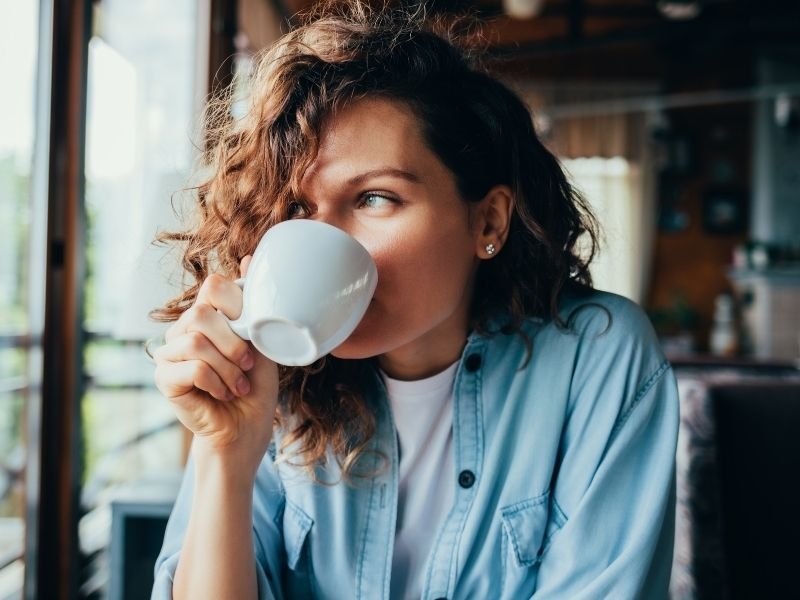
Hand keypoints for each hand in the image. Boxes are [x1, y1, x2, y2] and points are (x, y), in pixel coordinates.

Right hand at [153, 256, 278, 469]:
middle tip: (248, 366)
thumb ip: (253, 304)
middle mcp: (183, 328)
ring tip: (238, 385)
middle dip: (234, 343)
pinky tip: (224, 394)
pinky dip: (216, 382)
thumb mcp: (262, 340)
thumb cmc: (255, 385)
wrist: (246, 427)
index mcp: (207, 315)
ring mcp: (169, 352)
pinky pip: (190, 367)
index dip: (237, 306)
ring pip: (196, 341)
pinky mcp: (164, 377)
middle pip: (202, 314)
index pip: (213, 286)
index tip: (252, 334)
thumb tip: (248, 257)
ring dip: (227, 368)